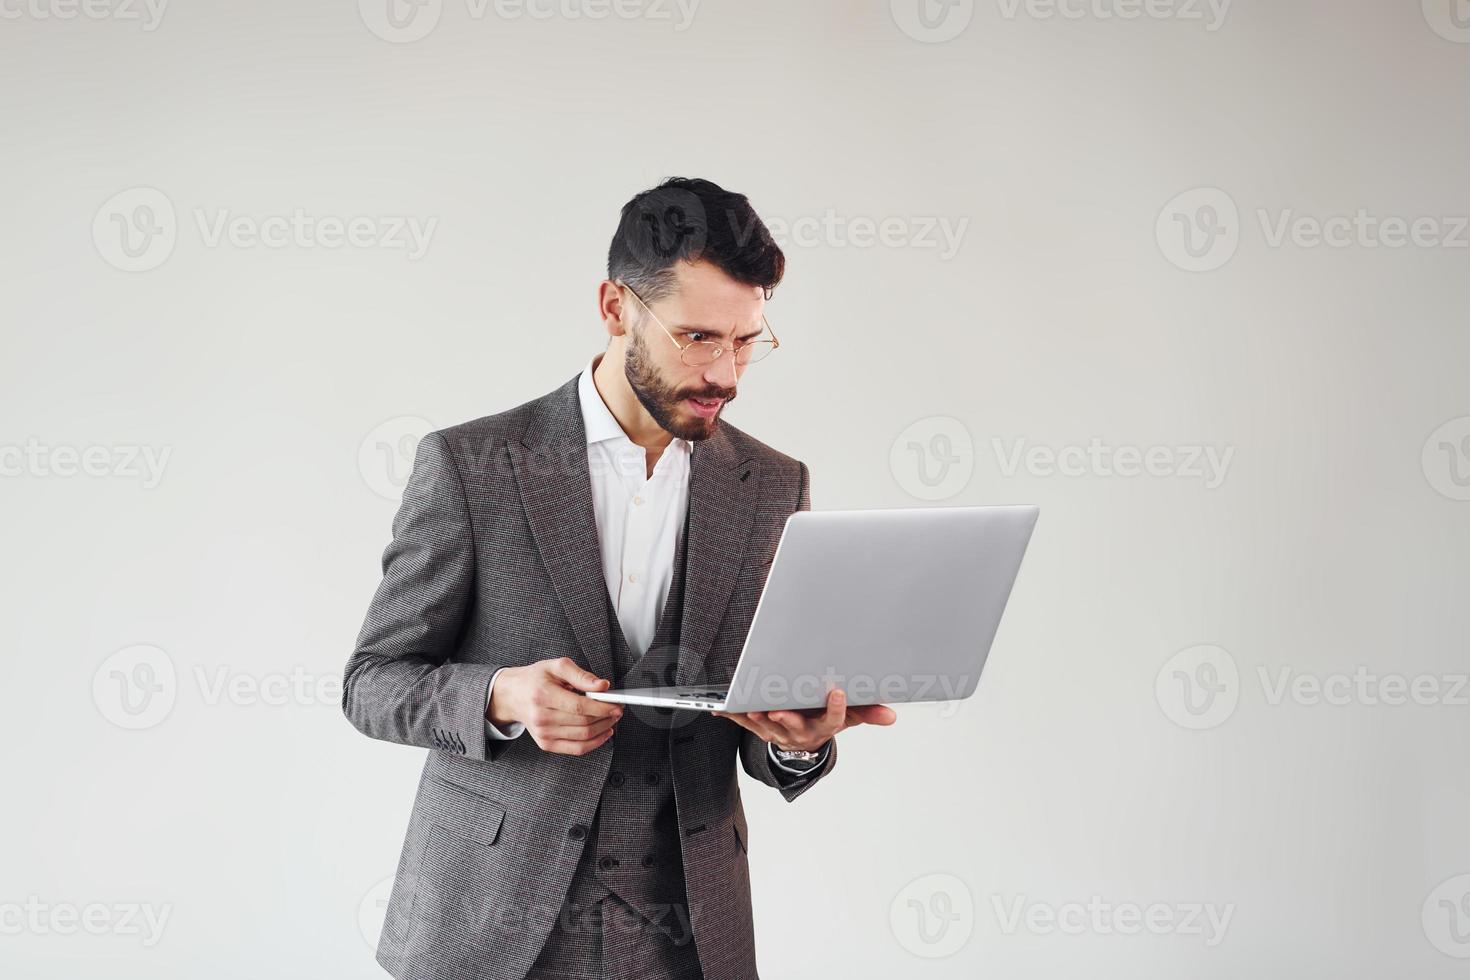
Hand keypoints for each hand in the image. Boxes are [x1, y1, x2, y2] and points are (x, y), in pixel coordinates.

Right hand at [488, 657, 623, 755]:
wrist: (513, 695)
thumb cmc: (536, 679)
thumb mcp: (556, 666)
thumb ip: (581, 675)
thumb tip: (602, 686)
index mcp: (543, 695)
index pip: (579, 707)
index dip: (602, 707)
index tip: (616, 704)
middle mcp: (541, 717)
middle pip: (583, 723)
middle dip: (606, 717)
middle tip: (617, 709)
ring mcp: (543, 734)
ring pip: (583, 737)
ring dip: (603, 729)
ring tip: (611, 719)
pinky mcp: (546, 744)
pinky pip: (576, 749)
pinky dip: (595, 743)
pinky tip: (603, 733)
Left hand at [711, 690, 895, 751]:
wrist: (804, 737)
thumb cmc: (824, 719)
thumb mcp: (850, 717)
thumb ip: (868, 713)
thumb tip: (892, 715)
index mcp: (824, 726)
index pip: (834, 720)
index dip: (836, 708)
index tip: (838, 692)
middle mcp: (800, 732)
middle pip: (795, 727)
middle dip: (787, 719)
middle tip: (780, 710)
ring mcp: (778, 732)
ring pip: (767, 727)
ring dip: (758, 718)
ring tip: (751, 707)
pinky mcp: (761, 727)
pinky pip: (745, 722)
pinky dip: (732, 715)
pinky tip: (720, 709)